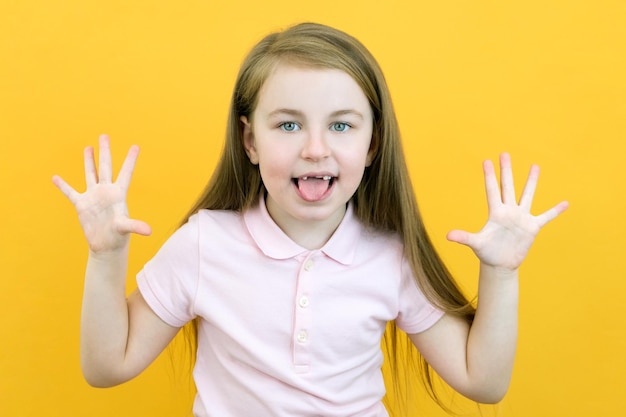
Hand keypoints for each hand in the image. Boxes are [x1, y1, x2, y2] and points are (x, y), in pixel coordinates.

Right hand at [52, 134, 150, 253]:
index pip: (126, 173)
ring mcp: (93, 196)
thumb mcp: (126, 229)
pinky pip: (70, 192)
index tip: (136, 146)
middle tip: (104, 135)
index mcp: (118, 194)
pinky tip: (55, 177)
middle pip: (106, 167)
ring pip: (90, 174)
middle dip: (105, 151)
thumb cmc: (118, 237)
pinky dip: (63, 186)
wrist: (106, 246)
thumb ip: (135, 226)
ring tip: (88, 147)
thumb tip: (149, 231)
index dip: (130, 160)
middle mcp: (106, 191)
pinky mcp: (82, 205)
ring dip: (89, 161)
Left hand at [446, 153, 567, 270]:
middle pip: (508, 187)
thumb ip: (464, 237)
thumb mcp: (476, 244)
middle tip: (505, 154)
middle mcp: (509, 211)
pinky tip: (565, 203)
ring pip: (527, 195)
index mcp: (495, 213)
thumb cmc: (487, 253)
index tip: (487, 161)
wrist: (500, 264)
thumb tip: (448, 236)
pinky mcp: (532, 228)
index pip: (492, 190)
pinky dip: (555, 211)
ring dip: (531, 182)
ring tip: (535, 166)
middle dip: (506, 171)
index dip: (490, 176)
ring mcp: (521, 218)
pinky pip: (546, 217)